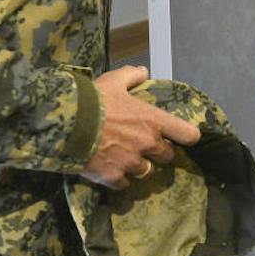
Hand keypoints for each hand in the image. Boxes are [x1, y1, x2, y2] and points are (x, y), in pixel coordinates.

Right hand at [79, 64, 199, 188]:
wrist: (66, 124)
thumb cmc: (94, 100)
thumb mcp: (114, 80)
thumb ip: (132, 75)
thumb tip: (144, 71)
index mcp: (153, 120)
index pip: (188, 134)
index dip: (186, 136)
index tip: (181, 136)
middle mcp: (147, 144)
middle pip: (167, 156)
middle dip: (159, 151)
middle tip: (146, 145)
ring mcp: (131, 163)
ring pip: (146, 172)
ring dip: (140, 166)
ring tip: (127, 158)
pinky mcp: (113, 177)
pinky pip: (124, 184)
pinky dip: (120, 178)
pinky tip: (111, 169)